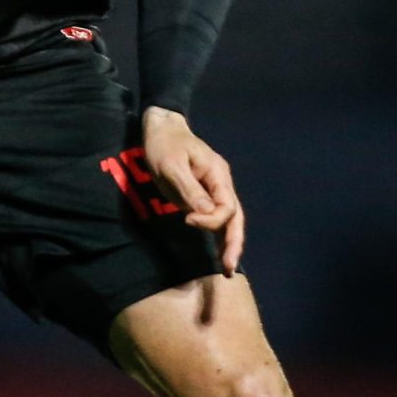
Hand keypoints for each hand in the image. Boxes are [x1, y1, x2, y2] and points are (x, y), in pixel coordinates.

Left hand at [140, 105, 244, 276]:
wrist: (161, 128)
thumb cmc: (164, 144)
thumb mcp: (172, 165)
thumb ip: (189, 189)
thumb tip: (206, 213)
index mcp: (218, 175)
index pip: (226, 206)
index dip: (211, 220)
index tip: (188, 220)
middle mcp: (221, 184)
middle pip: (235, 217)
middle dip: (234, 242)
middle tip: (229, 268)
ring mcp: (213, 190)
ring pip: (228, 220)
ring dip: (229, 243)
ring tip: (227, 268)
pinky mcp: (203, 195)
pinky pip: (215, 217)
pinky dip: (218, 234)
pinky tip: (219, 252)